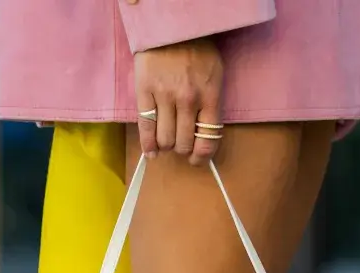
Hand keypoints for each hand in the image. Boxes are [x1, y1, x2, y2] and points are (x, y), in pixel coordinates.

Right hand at [133, 36, 223, 164]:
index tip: (197, 160)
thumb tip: (205, 135)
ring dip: (165, 146)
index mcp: (210, 95)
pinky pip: (145, 127)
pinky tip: (150, 152)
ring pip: (165, 140)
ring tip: (165, 142)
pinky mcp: (145, 92)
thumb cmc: (196, 49)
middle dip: (182, 150)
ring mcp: (165, 96)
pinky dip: (148, 145)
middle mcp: (188, 99)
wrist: (170, 25)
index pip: (208, 139)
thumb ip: (212, 104)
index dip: (202, 156)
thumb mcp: (215, 74)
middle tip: (179, 145)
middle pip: (184, 143)